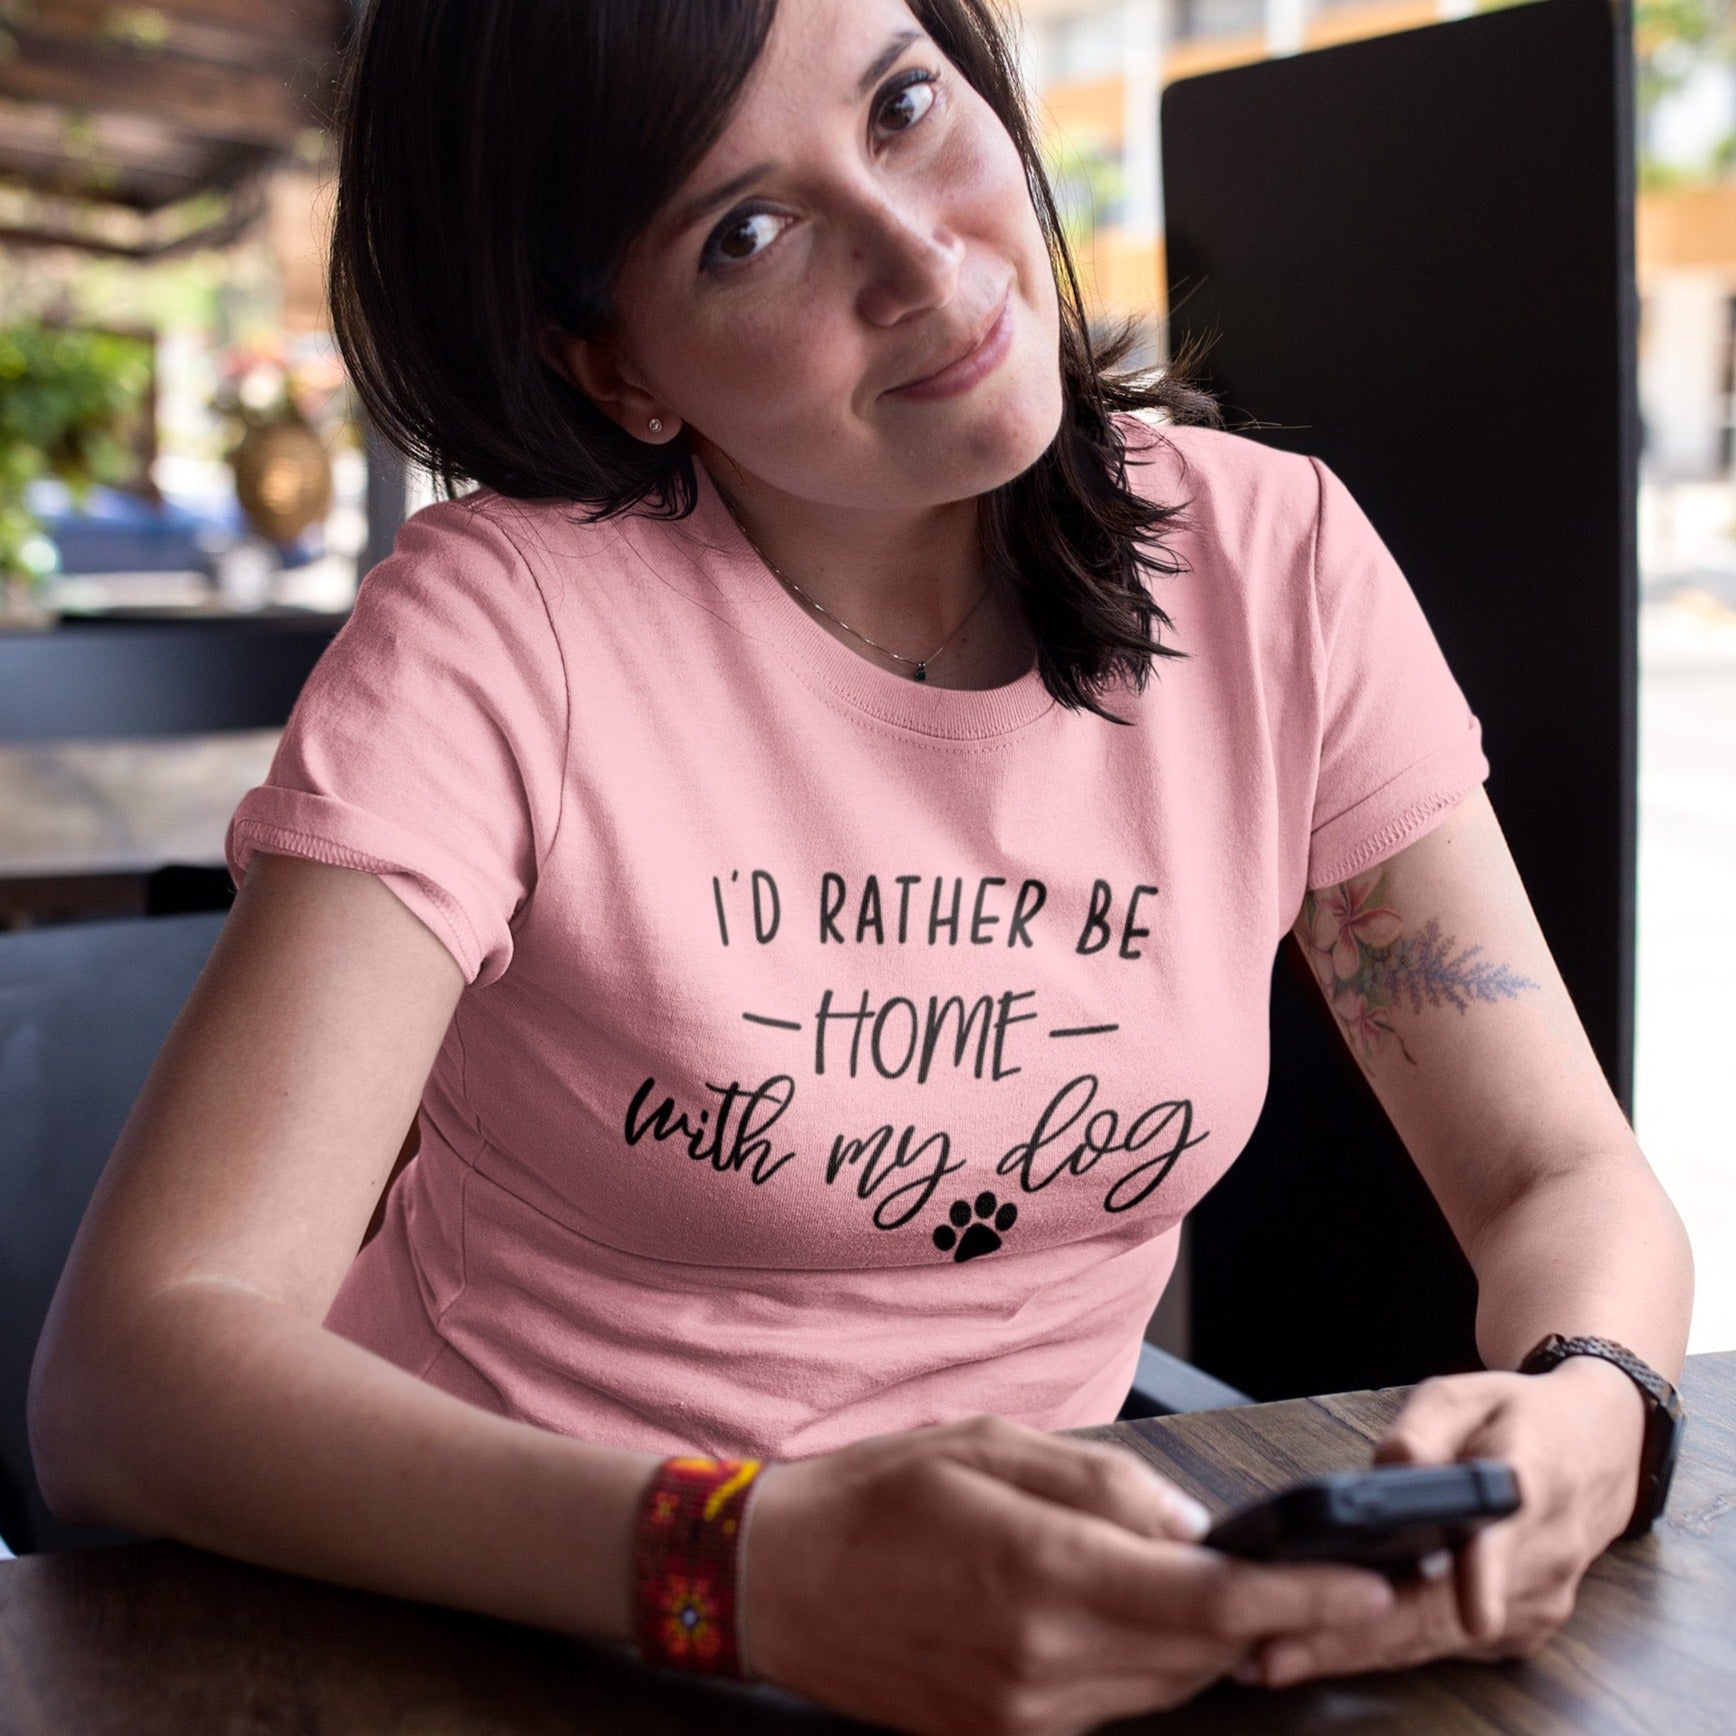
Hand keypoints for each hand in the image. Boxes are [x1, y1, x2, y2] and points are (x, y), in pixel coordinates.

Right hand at [741, 1412, 1400, 1735]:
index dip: (1302, 1597)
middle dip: (1272, 1618)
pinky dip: (1149, 1666)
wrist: (775, 1581)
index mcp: (1041, 1576)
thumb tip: (1193, 1527)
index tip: (1374, 1581)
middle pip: (1202, 1657)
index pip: (1210, 1604)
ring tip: (1236, 1590)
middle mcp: (1043, 1666)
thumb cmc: (876, 1493)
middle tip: (1321, 1572)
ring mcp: (1023, 1717)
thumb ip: (1101, 1482)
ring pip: (1164, 1690)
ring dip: (1211, 1643)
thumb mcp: (989, 1444)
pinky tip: (1144, 1618)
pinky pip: (1111, 1710)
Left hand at [1232, 1360, 1646, 1689]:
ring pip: (1437, 1639)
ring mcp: (1536, 1603)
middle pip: (1446, 1610)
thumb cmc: (1519, 1417)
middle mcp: (1542, 1557)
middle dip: (1360, 1636)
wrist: (1597, 1451)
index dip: (1481, 1579)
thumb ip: (1428, 1423)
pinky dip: (1385, 1649)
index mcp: (1531, 1485)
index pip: (1505, 1537)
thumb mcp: (1469, 1392)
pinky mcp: (1522, 1631)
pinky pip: (1445, 1645)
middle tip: (1280, 1651)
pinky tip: (1323, 1649)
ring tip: (1279, 1657)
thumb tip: (1392, 1466)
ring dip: (1358, 1652)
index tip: (1470, 1614)